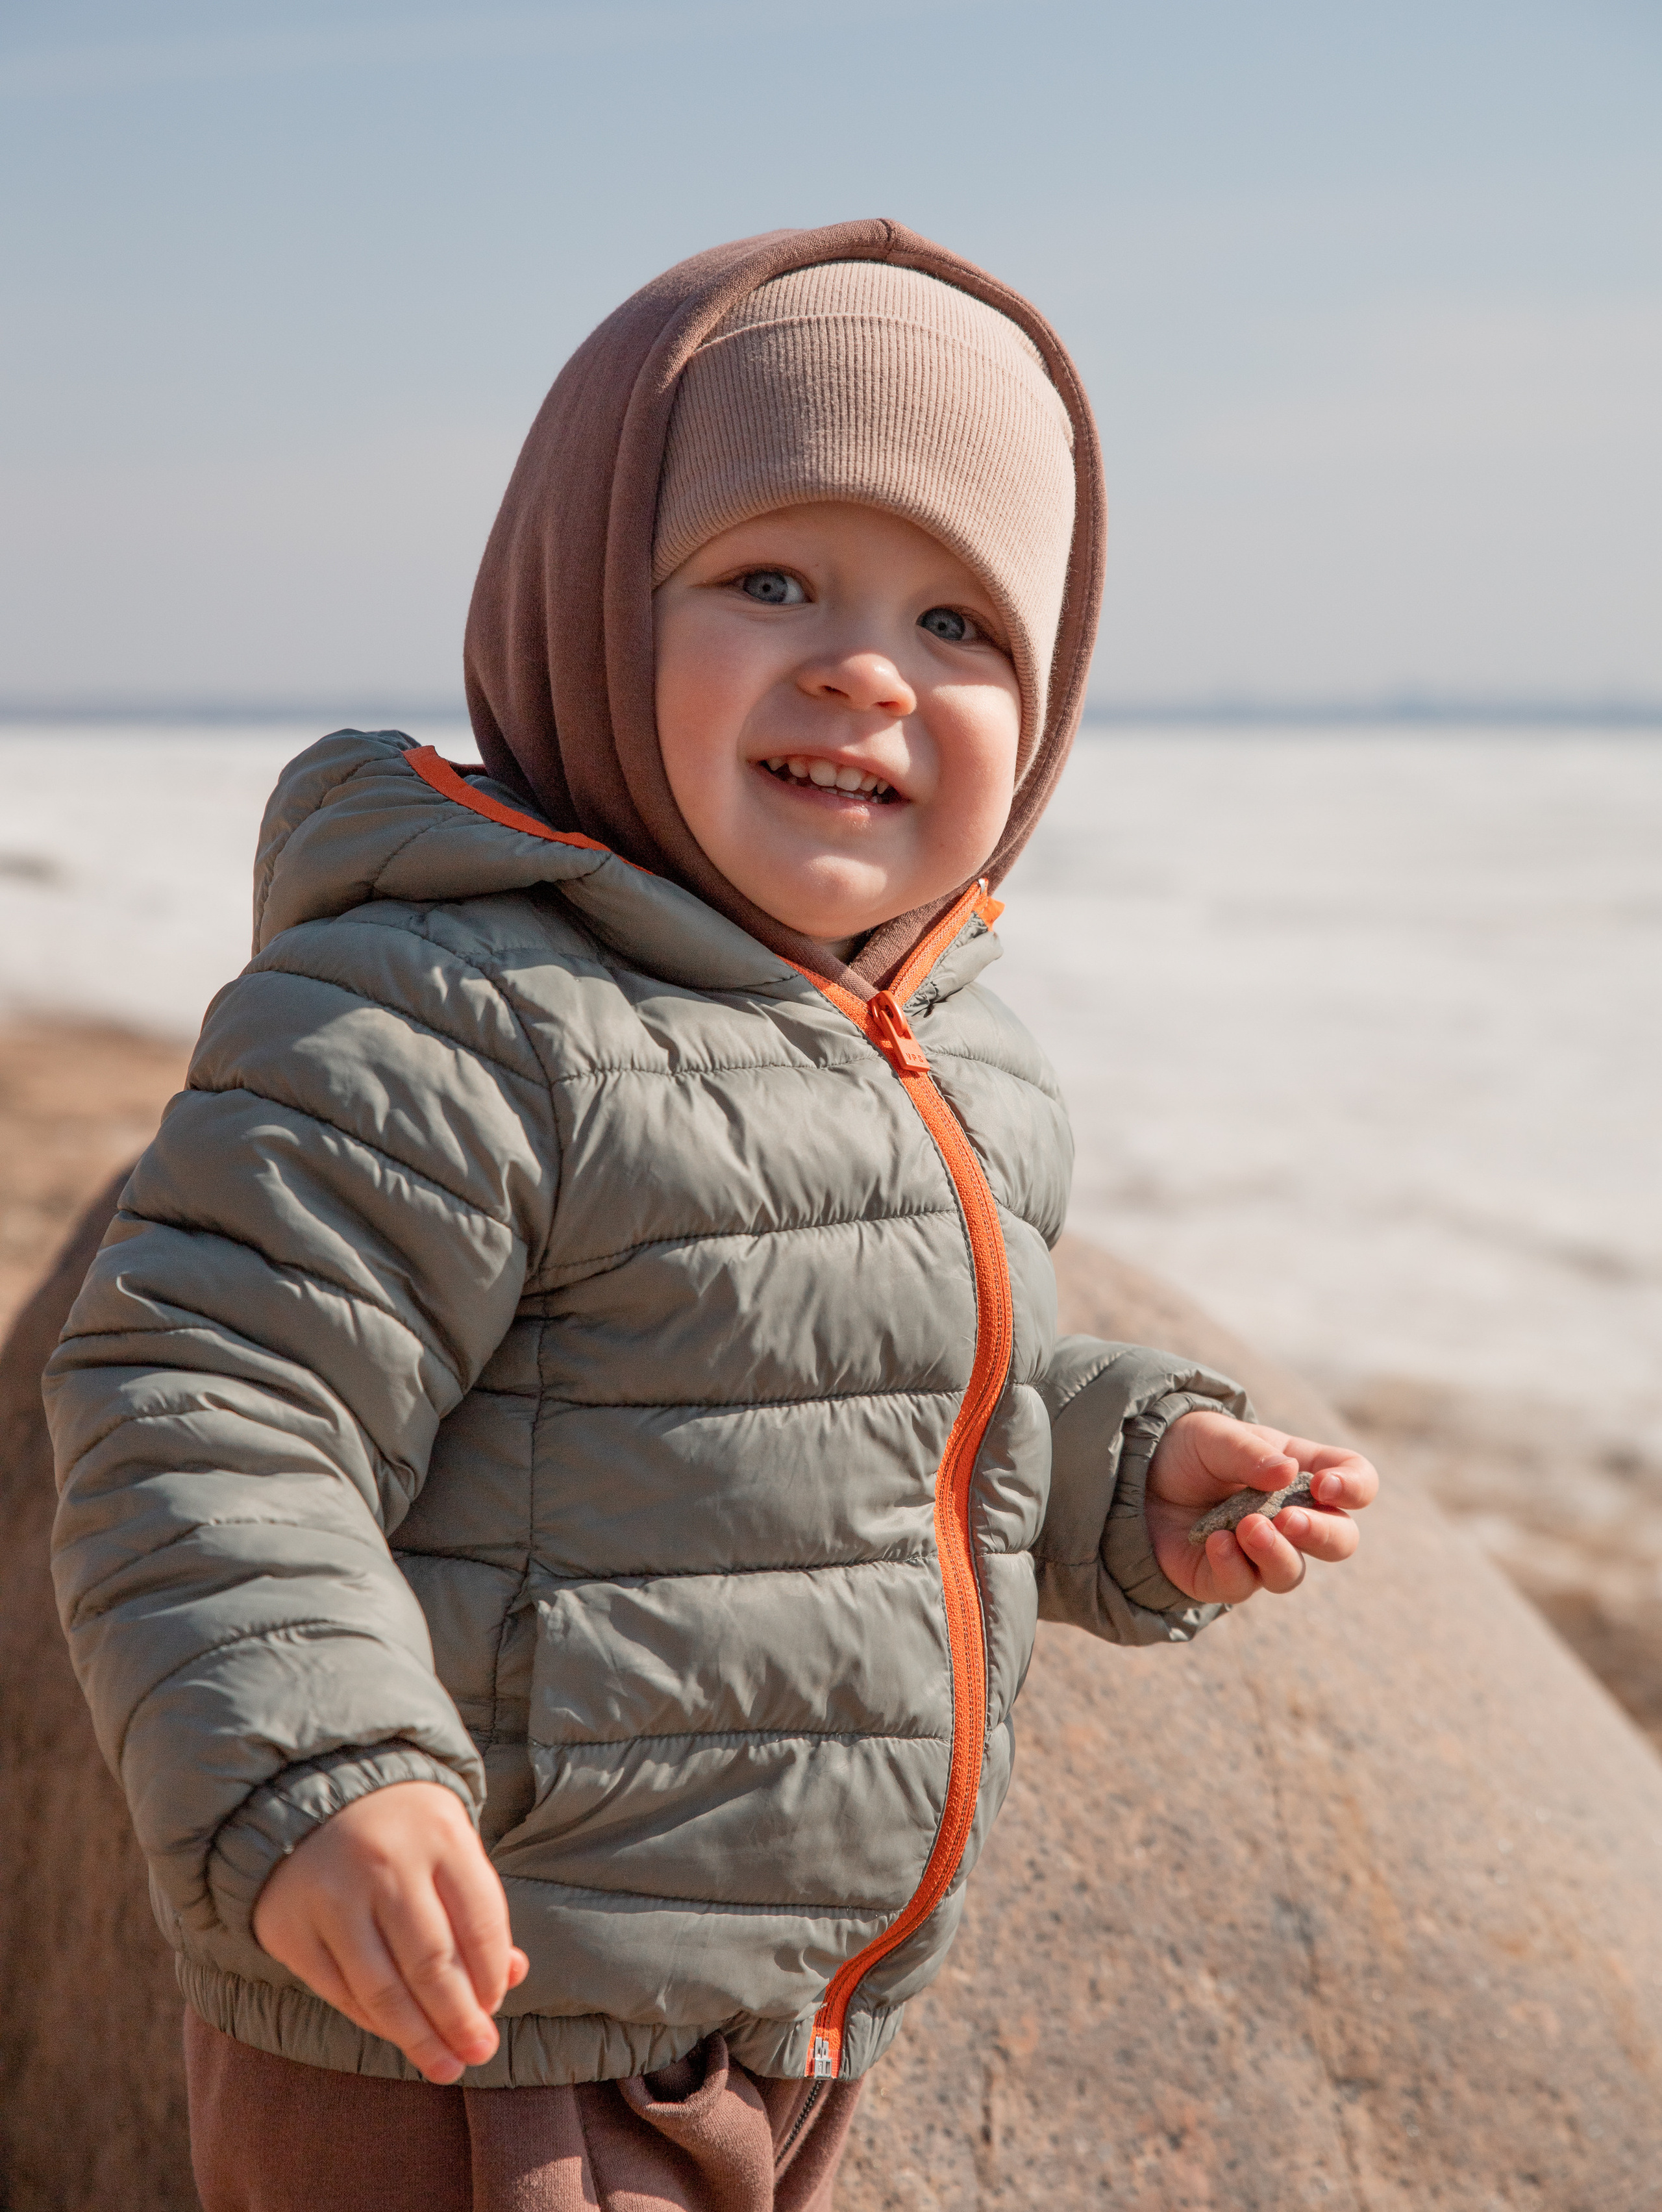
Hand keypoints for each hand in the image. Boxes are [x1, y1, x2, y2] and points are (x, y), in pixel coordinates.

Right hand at [251, 1780, 529, 2083]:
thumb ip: (477, 1907)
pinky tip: (396, 2034)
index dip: (492, 1977)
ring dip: (419, 2038)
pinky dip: (373, 2021)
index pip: (480, 1923)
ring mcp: (334, 1896)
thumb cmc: (399, 1829)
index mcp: (439, 1835)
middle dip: (460, 2019)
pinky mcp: (293, 1928)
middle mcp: (386, 1863)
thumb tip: (510, 1979)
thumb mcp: (447, 1844)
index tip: (495, 2008)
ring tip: (444, 2065)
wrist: (308, 1789)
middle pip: (433, 1964)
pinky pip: (340, 1992)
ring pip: (384, 1989)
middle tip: (478, 2053)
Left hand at [1146, 1410, 1377, 1605]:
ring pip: (1293, 1571)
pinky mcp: (1227, 1577)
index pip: (1357, 1483)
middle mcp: (1291, 1516)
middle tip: (1288, 1520)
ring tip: (1248, 1527)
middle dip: (1323, 1534)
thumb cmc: (1187, 1451)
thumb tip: (1287, 1472)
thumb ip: (1250, 1452)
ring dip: (1276, 1553)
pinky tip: (1215, 1542)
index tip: (1325, 1486)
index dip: (1354, 1487)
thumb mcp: (1215, 1436)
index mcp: (1303, 1472)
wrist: (1134, 1478)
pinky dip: (1232, 1565)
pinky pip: (1243, 1585)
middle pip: (1340, 1540)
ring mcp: (1262, 1553)